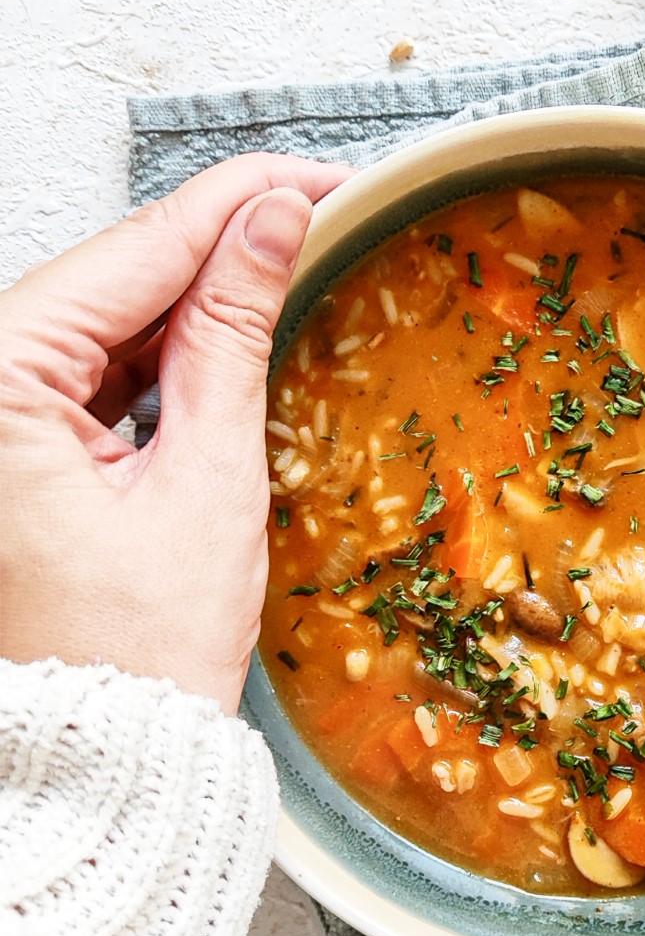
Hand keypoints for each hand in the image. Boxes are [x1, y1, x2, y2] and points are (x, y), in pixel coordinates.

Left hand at [0, 153, 351, 712]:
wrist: (99, 756)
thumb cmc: (138, 651)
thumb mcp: (205, 480)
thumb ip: (233, 334)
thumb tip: (272, 223)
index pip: (131, 253)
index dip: (236, 205)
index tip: (318, 179)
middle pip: (111, 274)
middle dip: (219, 241)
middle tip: (322, 213)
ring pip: (104, 314)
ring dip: (196, 292)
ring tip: (294, 265)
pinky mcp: (14, 443)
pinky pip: (92, 368)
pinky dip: (163, 350)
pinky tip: (230, 332)